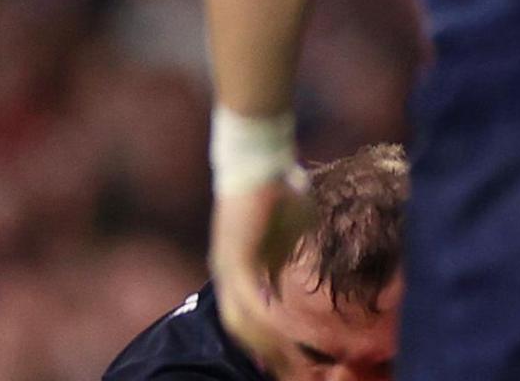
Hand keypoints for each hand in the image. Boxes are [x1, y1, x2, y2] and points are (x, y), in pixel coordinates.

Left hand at [212, 173, 315, 375]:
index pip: (250, 315)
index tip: (290, 360)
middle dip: (267, 354)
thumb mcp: (288, 229)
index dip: (268, 341)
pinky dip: (268, 327)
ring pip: (244, 324)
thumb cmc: (276, 186)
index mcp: (238, 268)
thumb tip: (284, 279)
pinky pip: (251, 304)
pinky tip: (286, 342)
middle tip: (290, 374)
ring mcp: (228, 269)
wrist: (259, 159)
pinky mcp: (235, 260)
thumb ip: (284, 255)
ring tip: (292, 367)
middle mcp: (227, 275)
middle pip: (242, 329)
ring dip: (268, 348)